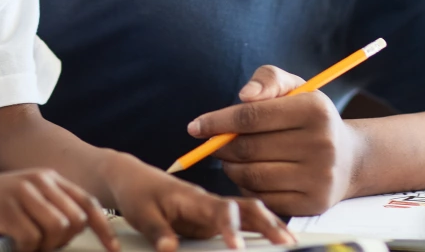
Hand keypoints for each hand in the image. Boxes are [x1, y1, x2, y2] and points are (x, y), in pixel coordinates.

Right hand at [0, 169, 117, 251]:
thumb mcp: (25, 198)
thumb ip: (50, 207)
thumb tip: (75, 230)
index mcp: (49, 178)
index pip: (87, 203)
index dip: (104, 228)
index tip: (113, 248)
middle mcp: (39, 181)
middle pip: (75, 220)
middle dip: (63, 242)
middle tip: (42, 246)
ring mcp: (23, 193)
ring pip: (57, 229)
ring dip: (44, 247)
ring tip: (27, 246)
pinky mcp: (6, 208)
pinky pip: (31, 238)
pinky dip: (25, 250)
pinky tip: (13, 246)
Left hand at [104, 153, 292, 251]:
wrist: (132, 178)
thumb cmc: (138, 193)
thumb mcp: (141, 213)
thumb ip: (157, 231)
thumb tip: (170, 249)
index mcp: (193, 199)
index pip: (219, 211)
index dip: (231, 228)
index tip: (238, 247)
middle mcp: (209, 203)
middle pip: (246, 208)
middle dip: (267, 224)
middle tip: (287, 242)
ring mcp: (213, 211)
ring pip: (249, 214)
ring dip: (270, 225)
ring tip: (292, 242)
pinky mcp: (213, 220)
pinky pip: (242, 222)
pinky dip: (261, 228)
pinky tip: (277, 237)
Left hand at [186, 66, 363, 216]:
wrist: (348, 159)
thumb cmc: (309, 117)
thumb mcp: (294, 88)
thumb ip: (267, 80)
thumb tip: (244, 96)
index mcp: (315, 110)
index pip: (251, 116)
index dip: (217, 121)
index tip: (195, 126)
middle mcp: (322, 145)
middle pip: (248, 148)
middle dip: (222, 146)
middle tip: (214, 143)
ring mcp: (319, 178)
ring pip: (252, 175)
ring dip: (231, 167)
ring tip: (231, 158)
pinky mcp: (313, 204)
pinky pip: (263, 197)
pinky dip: (247, 186)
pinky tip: (249, 174)